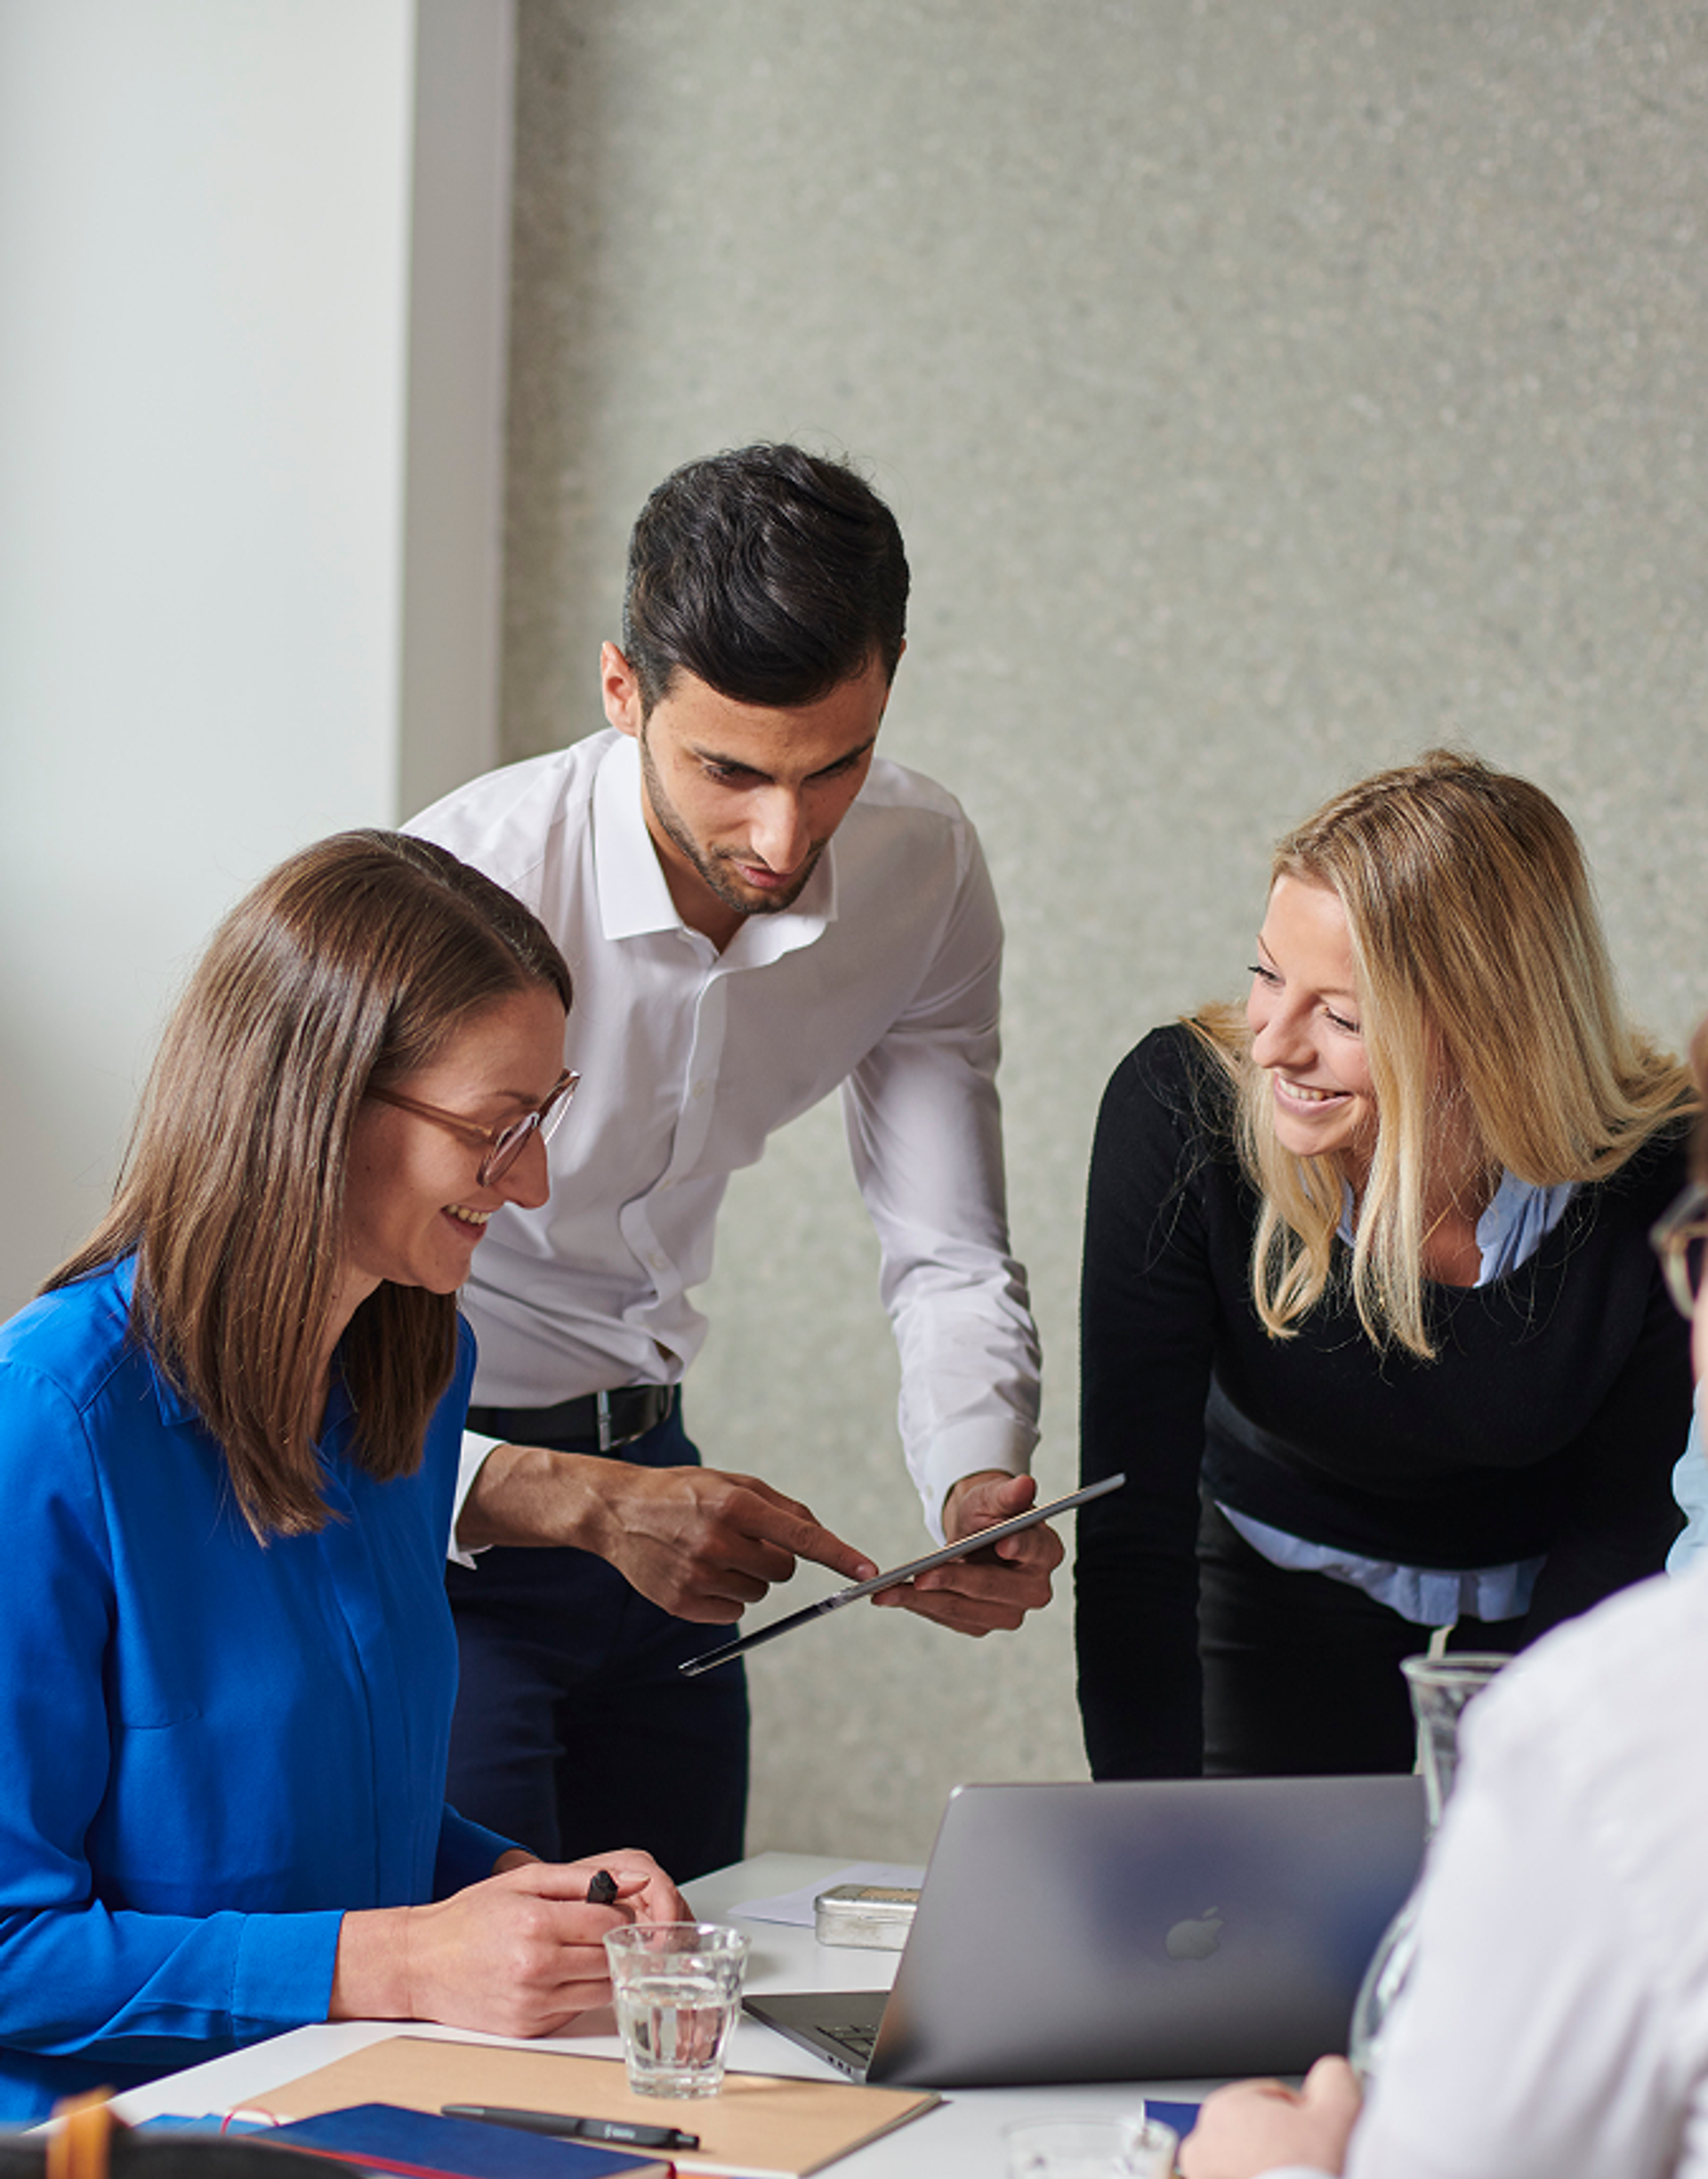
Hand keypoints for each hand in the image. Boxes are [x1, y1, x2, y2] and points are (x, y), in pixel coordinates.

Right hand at [332, 1849, 686, 2038]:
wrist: (421, 1964)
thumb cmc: (469, 1918)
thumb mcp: (523, 1881)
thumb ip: (581, 1879)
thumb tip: (634, 1879)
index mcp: (537, 1925)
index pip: (609, 1923)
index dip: (618, 1912)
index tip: (612, 1908)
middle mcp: (537, 1969)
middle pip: (610, 1959)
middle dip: (614, 1942)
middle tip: (600, 1929)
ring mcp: (533, 2004)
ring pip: (601, 1990)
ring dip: (600, 1970)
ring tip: (580, 1950)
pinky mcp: (529, 2029)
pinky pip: (576, 2010)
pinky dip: (577, 1992)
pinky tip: (559, 1973)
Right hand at [458, 1444, 876, 1621]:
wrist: (617, 1512)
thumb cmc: (682, 1492)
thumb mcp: (731, 1482)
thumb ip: (779, 1507)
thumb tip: (820, 1534)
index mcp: (735, 1504)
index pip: (802, 1535)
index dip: (840, 1555)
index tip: (869, 1571)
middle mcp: (718, 1540)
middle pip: (784, 1570)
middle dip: (774, 1558)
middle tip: (743, 1540)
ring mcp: (699, 1575)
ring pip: (759, 1593)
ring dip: (747, 1577)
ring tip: (713, 1553)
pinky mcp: (682, 1602)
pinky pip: (732, 1612)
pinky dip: (725, 1597)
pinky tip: (699, 1573)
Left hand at [870, 1470, 1062, 1635]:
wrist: (976, 1531)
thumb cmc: (989, 1511)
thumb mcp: (993, 1495)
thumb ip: (1007, 1494)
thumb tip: (1025, 1483)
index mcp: (1046, 1551)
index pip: (1034, 1550)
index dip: (1019, 1548)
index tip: (1002, 1544)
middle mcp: (1034, 1589)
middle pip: (994, 1588)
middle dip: (954, 1581)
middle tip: (920, 1576)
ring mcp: (1011, 1611)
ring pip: (967, 1610)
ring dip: (926, 1601)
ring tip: (889, 1592)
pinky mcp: (985, 1622)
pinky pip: (951, 1619)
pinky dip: (922, 1608)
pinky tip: (896, 1597)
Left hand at [1180, 2056, 1361, 2178]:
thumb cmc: (1307, 2178)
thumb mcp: (1338, 2115)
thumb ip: (1334, 2078)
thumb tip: (1330, 2073)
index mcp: (1224, 2108)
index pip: (1272, 2098)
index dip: (1302, 2116)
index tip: (1314, 2139)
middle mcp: (1202, 2141)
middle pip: (1257, 2130)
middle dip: (1282, 2144)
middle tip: (1305, 2166)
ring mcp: (1202, 2177)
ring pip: (1246, 2160)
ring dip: (1267, 2168)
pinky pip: (1239, 2178)